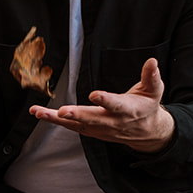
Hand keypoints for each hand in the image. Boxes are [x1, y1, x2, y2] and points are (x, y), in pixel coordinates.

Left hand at [29, 57, 175, 152]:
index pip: (116, 105)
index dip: (106, 100)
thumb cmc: (147, 106)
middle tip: (61, 110)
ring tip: (38, 111)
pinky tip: (40, 114)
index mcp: (128, 109)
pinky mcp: (91, 131)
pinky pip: (71, 127)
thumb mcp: (154, 91)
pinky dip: (55, 121)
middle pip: (92, 118)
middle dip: (76, 115)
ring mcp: (100, 129)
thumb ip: (151, 77)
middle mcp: (112, 121)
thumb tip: (152, 61)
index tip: (95, 95)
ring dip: (56, 119)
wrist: (147, 132)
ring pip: (76, 125)